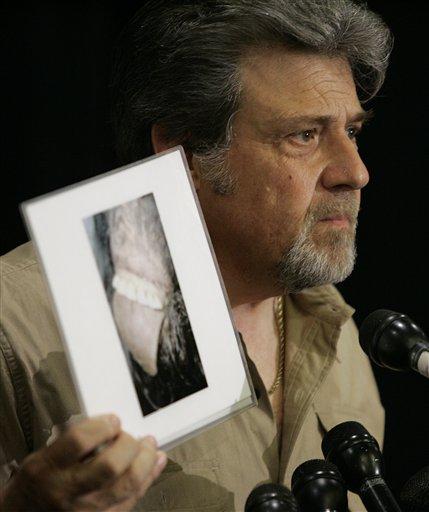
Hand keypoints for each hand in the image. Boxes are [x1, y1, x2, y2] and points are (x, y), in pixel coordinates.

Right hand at [0, 414, 166, 510]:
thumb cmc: (37, 484)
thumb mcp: (43, 454)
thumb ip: (73, 439)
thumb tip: (109, 424)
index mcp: (49, 468)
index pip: (80, 441)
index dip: (102, 426)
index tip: (113, 419)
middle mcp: (68, 491)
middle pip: (110, 465)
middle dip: (128, 444)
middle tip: (130, 435)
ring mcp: (87, 510)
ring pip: (127, 484)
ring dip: (145, 460)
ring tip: (149, 445)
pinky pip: (132, 500)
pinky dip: (148, 478)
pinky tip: (155, 463)